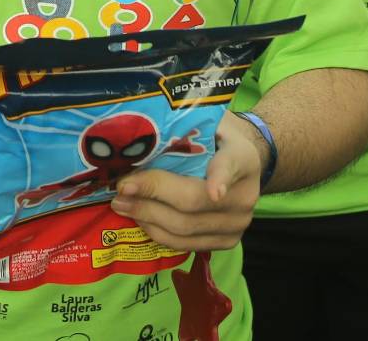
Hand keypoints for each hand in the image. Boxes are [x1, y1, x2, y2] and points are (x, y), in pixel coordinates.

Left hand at [109, 118, 262, 251]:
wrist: (241, 164)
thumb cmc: (215, 139)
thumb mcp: (207, 124)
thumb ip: (183, 130)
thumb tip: (137, 137)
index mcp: (243, 158)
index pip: (230, 167)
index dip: (221, 179)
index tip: (214, 192)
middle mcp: (245, 196)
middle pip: (194, 202)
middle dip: (152, 196)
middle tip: (121, 188)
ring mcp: (237, 224)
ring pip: (186, 228)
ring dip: (148, 217)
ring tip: (121, 204)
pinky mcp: (226, 243)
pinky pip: (186, 244)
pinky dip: (157, 232)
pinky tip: (139, 218)